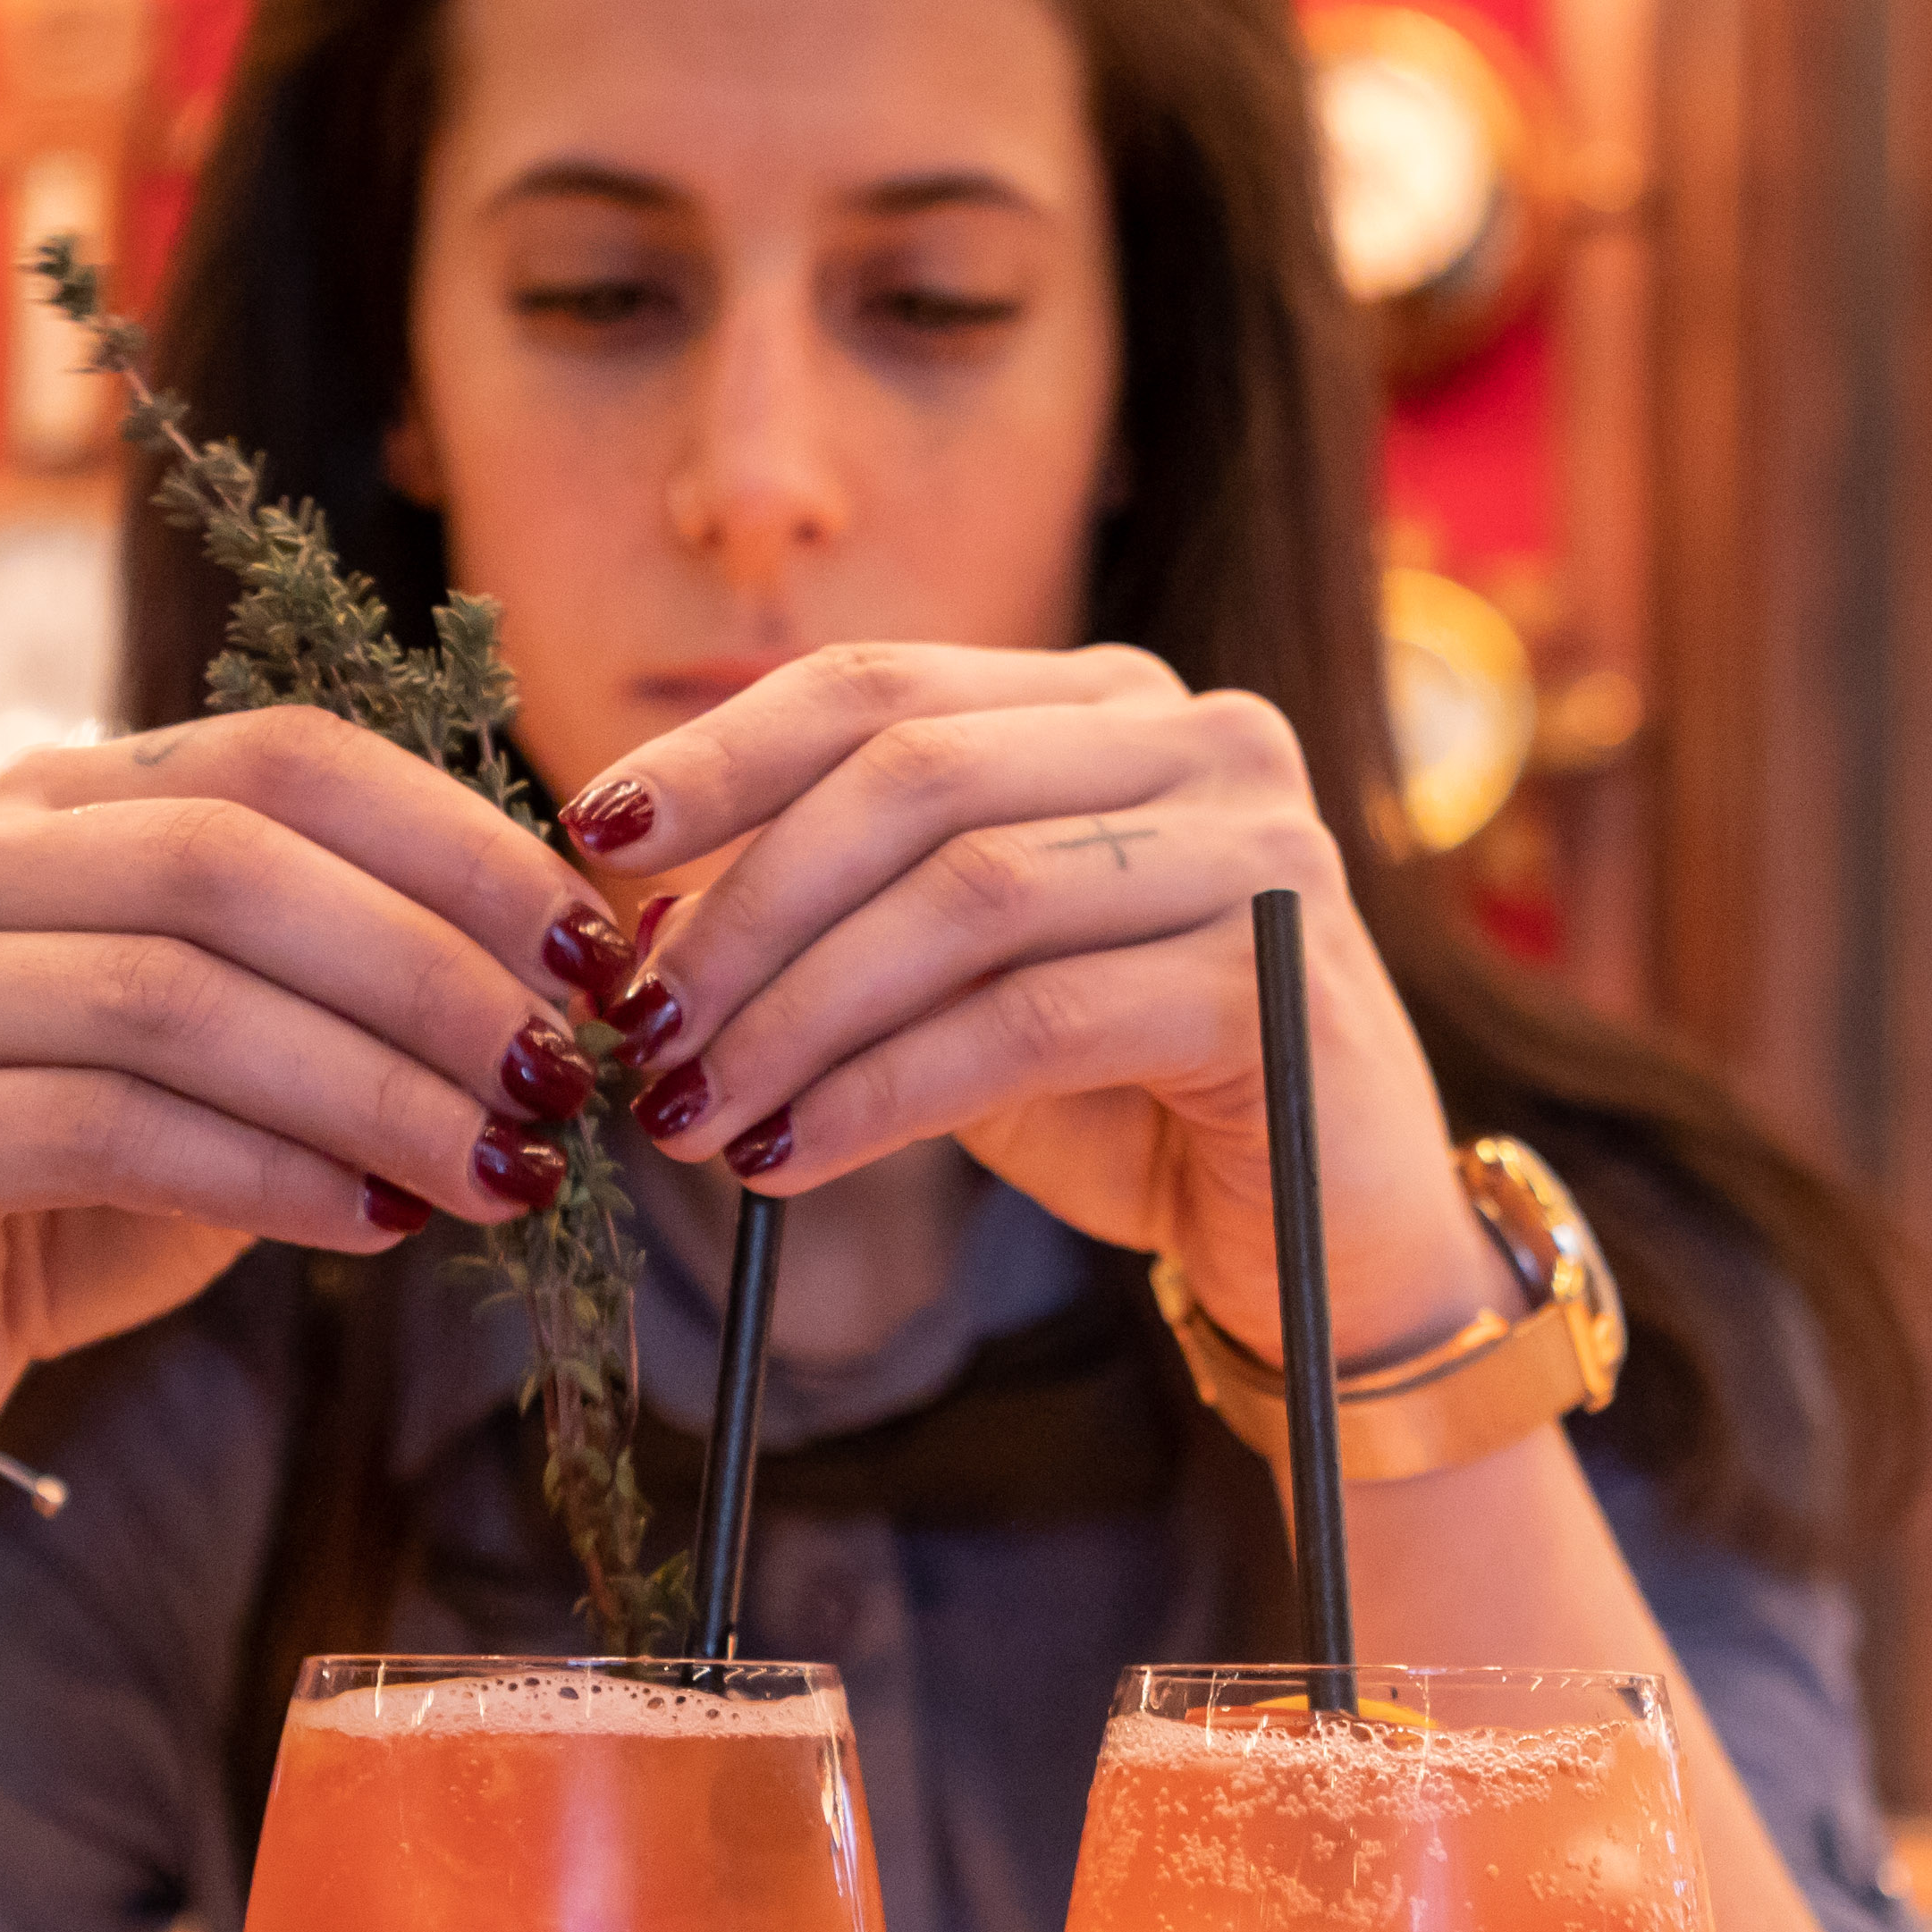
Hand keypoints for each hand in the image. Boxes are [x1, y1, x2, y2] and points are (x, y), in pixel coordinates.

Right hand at [0, 709, 614, 1629]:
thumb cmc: (72, 1214)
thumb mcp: (241, 1082)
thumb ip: (354, 1006)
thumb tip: (577, 977)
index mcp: (45, 804)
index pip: (282, 761)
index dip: (458, 844)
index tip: (593, 954)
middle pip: (235, 861)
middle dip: (433, 971)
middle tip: (566, 1077)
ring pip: (180, 996)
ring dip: (376, 1087)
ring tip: (503, 1169)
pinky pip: (110, 1126)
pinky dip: (271, 1176)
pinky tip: (378, 1224)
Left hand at [581, 646, 1502, 1363]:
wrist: (1335, 1244)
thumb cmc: (1137, 1102)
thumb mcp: (967, 985)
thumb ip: (847, 919)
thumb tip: (639, 902)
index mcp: (1116, 704)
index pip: (883, 687)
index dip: (725, 752)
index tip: (596, 838)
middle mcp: (1206, 740)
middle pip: (913, 779)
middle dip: (746, 906)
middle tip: (637, 1029)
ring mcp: (1256, 852)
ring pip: (967, 898)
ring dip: (799, 1014)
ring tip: (695, 1113)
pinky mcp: (1275, 981)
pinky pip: (1033, 1018)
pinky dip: (886, 1093)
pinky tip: (793, 1159)